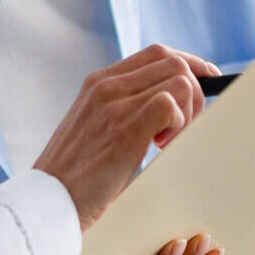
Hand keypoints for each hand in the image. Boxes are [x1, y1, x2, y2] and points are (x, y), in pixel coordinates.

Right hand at [32, 45, 216, 227]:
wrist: (47, 200)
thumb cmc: (74, 175)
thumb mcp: (93, 128)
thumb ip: (120, 110)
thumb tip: (165, 107)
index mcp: (97, 83)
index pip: (157, 53)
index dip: (190, 63)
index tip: (207, 80)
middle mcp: (105, 86)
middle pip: (174, 62)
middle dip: (194, 93)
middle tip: (182, 129)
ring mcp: (113, 105)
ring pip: (179, 80)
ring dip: (188, 112)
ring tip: (166, 142)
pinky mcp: (124, 129)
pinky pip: (170, 105)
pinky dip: (178, 125)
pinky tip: (160, 148)